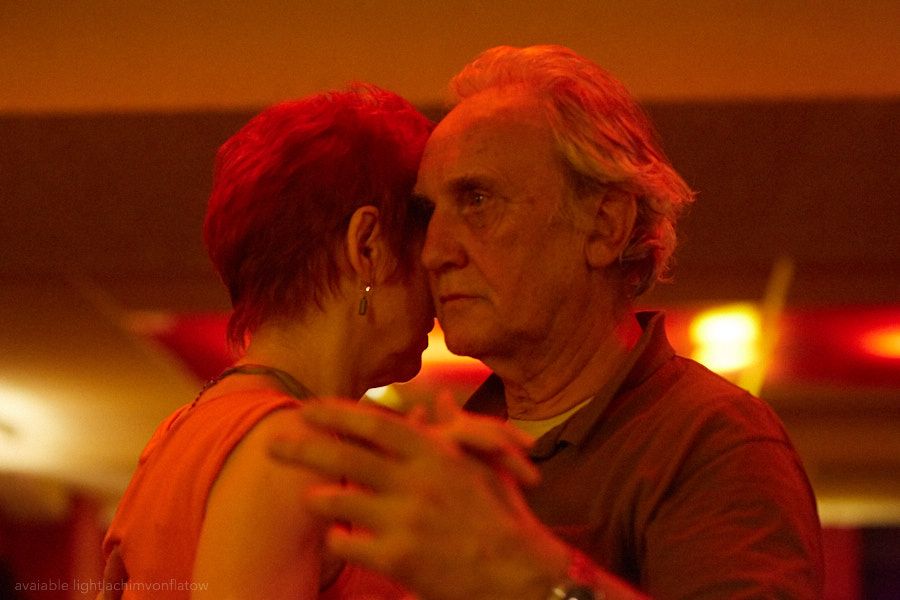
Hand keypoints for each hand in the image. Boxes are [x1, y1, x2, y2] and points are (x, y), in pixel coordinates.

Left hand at [269, 398, 570, 599]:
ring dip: (318, 497)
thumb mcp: (483, 463)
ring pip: (340, 500)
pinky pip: (348, 542)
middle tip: (274, 444)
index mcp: (435, 453)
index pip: (375, 424)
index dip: (337, 414)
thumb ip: (455, 429)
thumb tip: (441, 399)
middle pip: (346, 456)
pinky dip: (336, 538)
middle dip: (305, 448)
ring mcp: (405, 520)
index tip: (308, 408)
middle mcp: (416, 481)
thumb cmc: (502, 514)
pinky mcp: (399, 558)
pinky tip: (335, 537)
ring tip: (308, 497)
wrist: (520, 572)